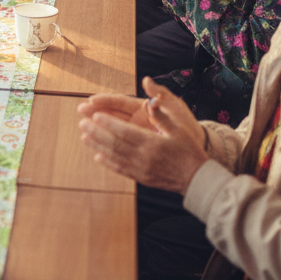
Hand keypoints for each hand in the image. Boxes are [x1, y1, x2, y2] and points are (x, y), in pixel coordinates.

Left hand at [78, 77, 208, 193]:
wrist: (198, 179)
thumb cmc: (189, 150)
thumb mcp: (179, 128)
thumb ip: (162, 115)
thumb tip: (151, 100)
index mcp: (152, 143)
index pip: (124, 131)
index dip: (107, 123)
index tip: (94, 114)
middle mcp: (144, 158)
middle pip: (114, 144)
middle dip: (97, 132)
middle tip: (82, 122)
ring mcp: (141, 170)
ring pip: (114, 156)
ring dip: (97, 146)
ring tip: (84, 137)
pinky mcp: (141, 178)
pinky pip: (121, 169)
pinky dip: (108, 162)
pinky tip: (98, 156)